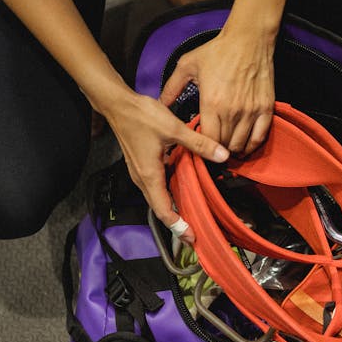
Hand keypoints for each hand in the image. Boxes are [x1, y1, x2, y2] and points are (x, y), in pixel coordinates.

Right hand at [96, 91, 229, 243]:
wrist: (118, 104)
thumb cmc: (141, 116)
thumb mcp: (174, 129)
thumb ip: (199, 143)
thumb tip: (223, 155)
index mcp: (150, 175)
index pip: (164, 210)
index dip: (178, 226)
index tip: (191, 237)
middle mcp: (143, 179)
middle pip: (160, 209)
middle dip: (177, 223)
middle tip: (195, 233)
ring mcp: (140, 173)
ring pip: (157, 198)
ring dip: (173, 209)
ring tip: (191, 216)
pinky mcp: (141, 166)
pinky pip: (156, 187)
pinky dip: (168, 195)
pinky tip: (182, 190)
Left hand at [159, 26, 275, 155]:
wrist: (248, 39)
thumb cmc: (219, 50)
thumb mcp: (187, 65)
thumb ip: (171, 87)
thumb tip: (160, 104)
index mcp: (211, 103)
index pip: (206, 140)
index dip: (201, 146)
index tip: (198, 145)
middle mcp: (231, 111)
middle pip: (223, 145)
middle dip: (215, 150)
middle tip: (211, 148)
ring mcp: (250, 111)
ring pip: (240, 145)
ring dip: (231, 150)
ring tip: (225, 148)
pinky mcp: (265, 108)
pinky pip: (259, 137)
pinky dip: (251, 146)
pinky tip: (244, 147)